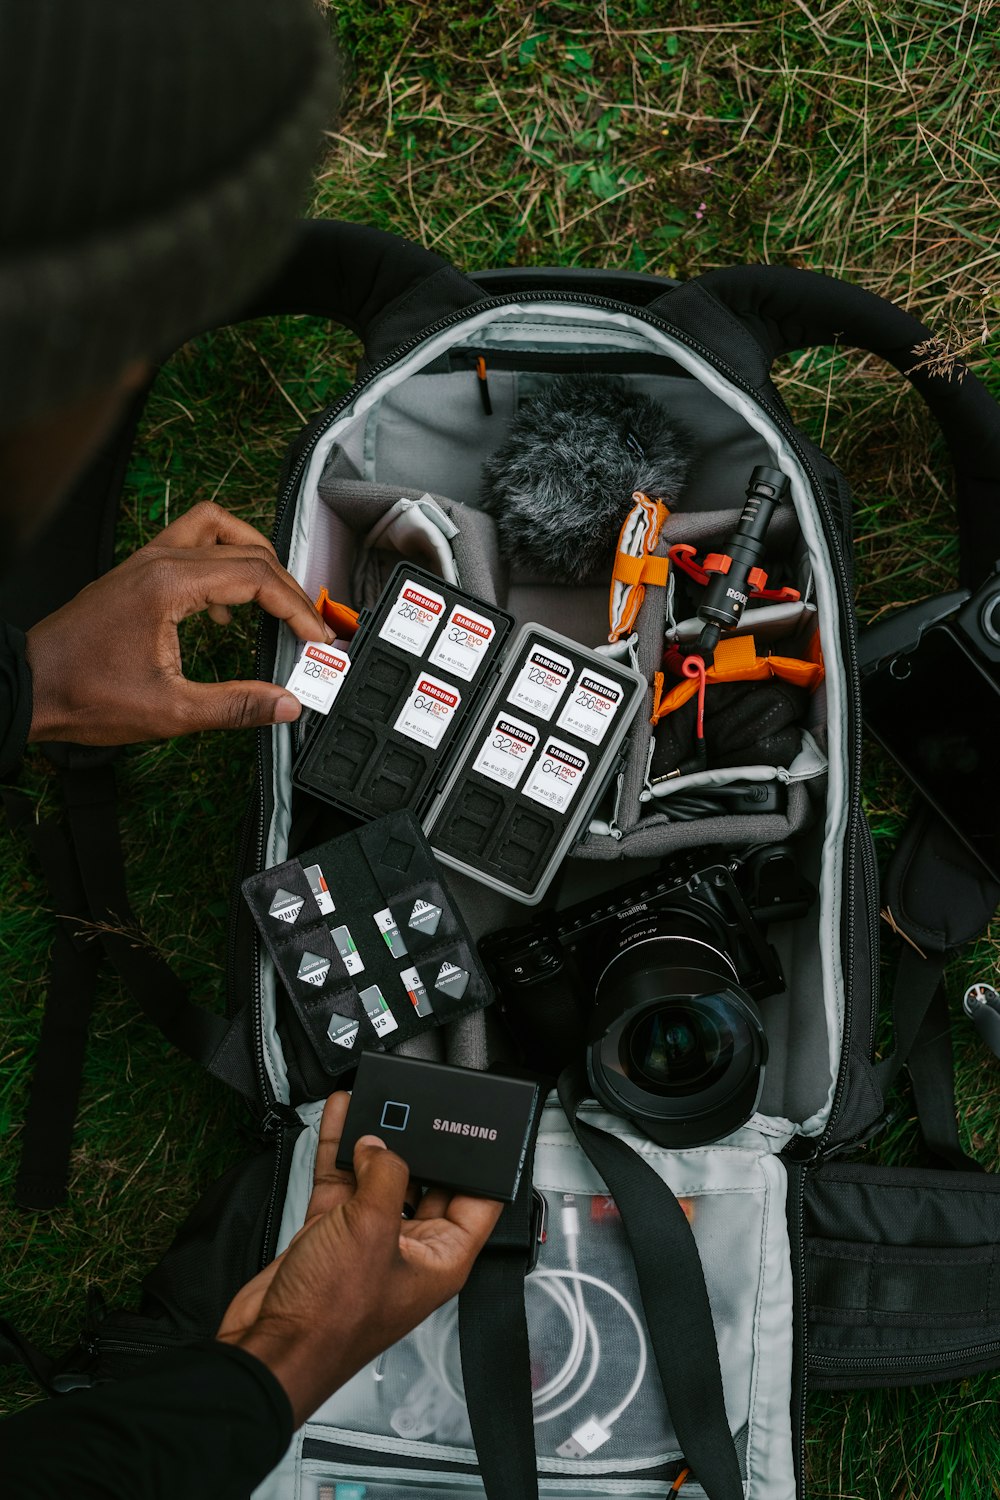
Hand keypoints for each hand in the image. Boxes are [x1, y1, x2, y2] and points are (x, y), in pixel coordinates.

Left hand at [25, 502, 331, 742]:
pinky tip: (225, 611)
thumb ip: (237, 706)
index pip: (257, 577)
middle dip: (286, 586)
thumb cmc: (83, 694)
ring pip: (218, 529)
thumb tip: (287, 704)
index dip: (296, 608)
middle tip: (307, 623)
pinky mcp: (137, 572)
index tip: (316, 636)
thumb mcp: (171, 712)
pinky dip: (222, 564)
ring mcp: (145, 561)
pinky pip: (192, 544)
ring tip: (276, 598)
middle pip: (246, 549)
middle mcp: (158, 560)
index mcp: (169, 585)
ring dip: (255, 557)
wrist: (30, 687)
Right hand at [216, 1092, 502, 1426]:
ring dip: (375, 1139)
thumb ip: (386, 1176)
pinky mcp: (331, 1232)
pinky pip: (342, 1180)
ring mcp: (368, 1239)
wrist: (271, 1348)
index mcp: (442, 1258)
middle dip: (421, 1143)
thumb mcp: (373, 1230)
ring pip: (379, 1175)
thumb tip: (381, 1146)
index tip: (479, 1128)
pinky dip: (339, 1149)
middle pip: (427, 1181)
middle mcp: (410, 1248)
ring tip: (378, 1100)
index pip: (479, 1200)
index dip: (481, 1163)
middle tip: (418, 1106)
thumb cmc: (331, 1319)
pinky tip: (340, 1117)